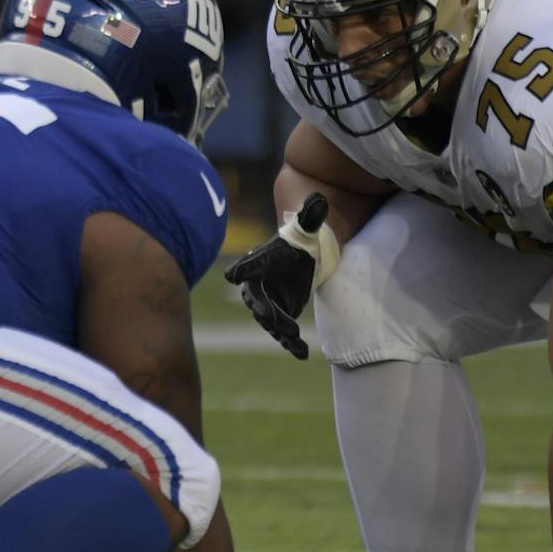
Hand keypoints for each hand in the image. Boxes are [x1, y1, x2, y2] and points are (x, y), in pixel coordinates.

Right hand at [222, 195, 334, 360]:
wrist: (298, 260)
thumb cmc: (297, 242)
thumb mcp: (306, 229)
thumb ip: (311, 216)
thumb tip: (319, 198)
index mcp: (257, 263)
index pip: (244, 268)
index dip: (240, 271)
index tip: (233, 276)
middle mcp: (256, 285)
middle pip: (256, 301)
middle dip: (266, 311)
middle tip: (280, 321)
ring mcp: (266, 303)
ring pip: (268, 321)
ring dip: (280, 332)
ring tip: (294, 341)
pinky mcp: (278, 315)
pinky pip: (281, 331)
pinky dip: (290, 343)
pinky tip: (302, 353)